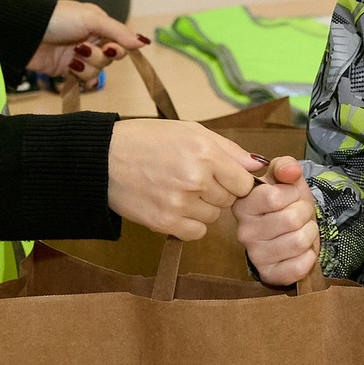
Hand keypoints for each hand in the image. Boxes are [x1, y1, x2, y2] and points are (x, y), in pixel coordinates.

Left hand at [30, 2, 147, 80]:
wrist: (26, 33)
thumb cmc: (57, 19)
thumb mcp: (91, 18)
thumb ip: (118, 31)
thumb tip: (144, 42)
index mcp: (99, 25)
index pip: (120, 42)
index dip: (117, 48)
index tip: (108, 47)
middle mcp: (91, 40)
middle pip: (109, 59)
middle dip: (98, 56)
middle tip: (83, 49)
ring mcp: (79, 56)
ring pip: (98, 71)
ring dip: (86, 66)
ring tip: (71, 57)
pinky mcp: (67, 70)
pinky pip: (85, 80)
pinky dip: (81, 78)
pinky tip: (72, 71)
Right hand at [106, 120, 260, 239]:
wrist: (104, 159)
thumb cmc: (148, 140)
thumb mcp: (191, 132)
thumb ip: (229, 150)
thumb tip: (259, 166)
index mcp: (205, 153)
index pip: (244, 182)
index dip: (233, 179)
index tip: (219, 175)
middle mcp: (195, 179)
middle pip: (229, 200)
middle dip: (216, 191)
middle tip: (191, 178)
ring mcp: (180, 203)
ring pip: (213, 217)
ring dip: (202, 207)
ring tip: (178, 189)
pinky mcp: (164, 223)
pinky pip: (196, 232)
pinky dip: (189, 223)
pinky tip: (174, 206)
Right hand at [235, 156, 320, 284]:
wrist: (295, 231)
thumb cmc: (287, 204)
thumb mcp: (286, 179)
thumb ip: (286, 167)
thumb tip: (291, 171)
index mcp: (243, 204)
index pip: (274, 197)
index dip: (292, 194)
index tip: (290, 196)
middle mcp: (244, 231)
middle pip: (291, 220)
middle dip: (305, 213)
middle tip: (300, 215)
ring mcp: (255, 255)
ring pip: (299, 241)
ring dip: (309, 233)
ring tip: (301, 230)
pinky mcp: (270, 274)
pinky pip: (300, 266)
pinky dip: (308, 256)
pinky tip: (301, 251)